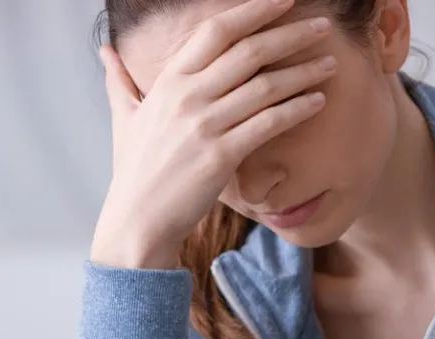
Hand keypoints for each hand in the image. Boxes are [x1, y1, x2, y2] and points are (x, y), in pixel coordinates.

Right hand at [90, 0, 337, 268]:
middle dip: (290, 34)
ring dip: (303, 71)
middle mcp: (186, 96)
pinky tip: (318, 101)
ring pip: (265, 86)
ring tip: (329, 63)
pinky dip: (297, 109)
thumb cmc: (134, 171)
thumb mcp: (123, 118)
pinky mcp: (221, 155)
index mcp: (167, 81)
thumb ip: (119, 81)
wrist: (137, 221)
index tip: (284, 0)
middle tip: (320, 25)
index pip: (216, 30)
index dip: (253, 11)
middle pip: (248, 51)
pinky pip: (268, 123)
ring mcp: (204, 125)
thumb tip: (105, 51)